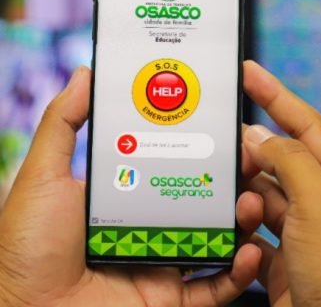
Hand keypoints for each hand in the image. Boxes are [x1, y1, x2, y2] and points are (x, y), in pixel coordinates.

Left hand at [0, 67, 260, 306]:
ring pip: (219, 237)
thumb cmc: (28, 246)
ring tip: (254, 200)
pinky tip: (252, 251)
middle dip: (232, 179)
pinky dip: (240, 272)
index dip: (201, 145)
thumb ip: (63, 122)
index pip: (175, 162)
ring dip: (244, 219)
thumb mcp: (45, 174)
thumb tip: (85, 74)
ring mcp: (165, 260)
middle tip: (250, 159)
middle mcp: (152, 224)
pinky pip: (217, 286)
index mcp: (130, 193)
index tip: (222, 127)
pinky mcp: (173, 298)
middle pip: (203, 197)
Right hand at [237, 61, 320, 306]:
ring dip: (245, 189)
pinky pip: (254, 222)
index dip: (277, 95)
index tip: (250, 72)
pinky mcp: (281, 250)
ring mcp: (301, 226)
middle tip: (225, 140)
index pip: (307, 124)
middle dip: (253, 149)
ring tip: (226, 186)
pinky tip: (231, 220)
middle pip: (281, 157)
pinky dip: (241, 219)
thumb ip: (290, 161)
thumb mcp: (320, 206)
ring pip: (264, 190)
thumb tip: (259, 136)